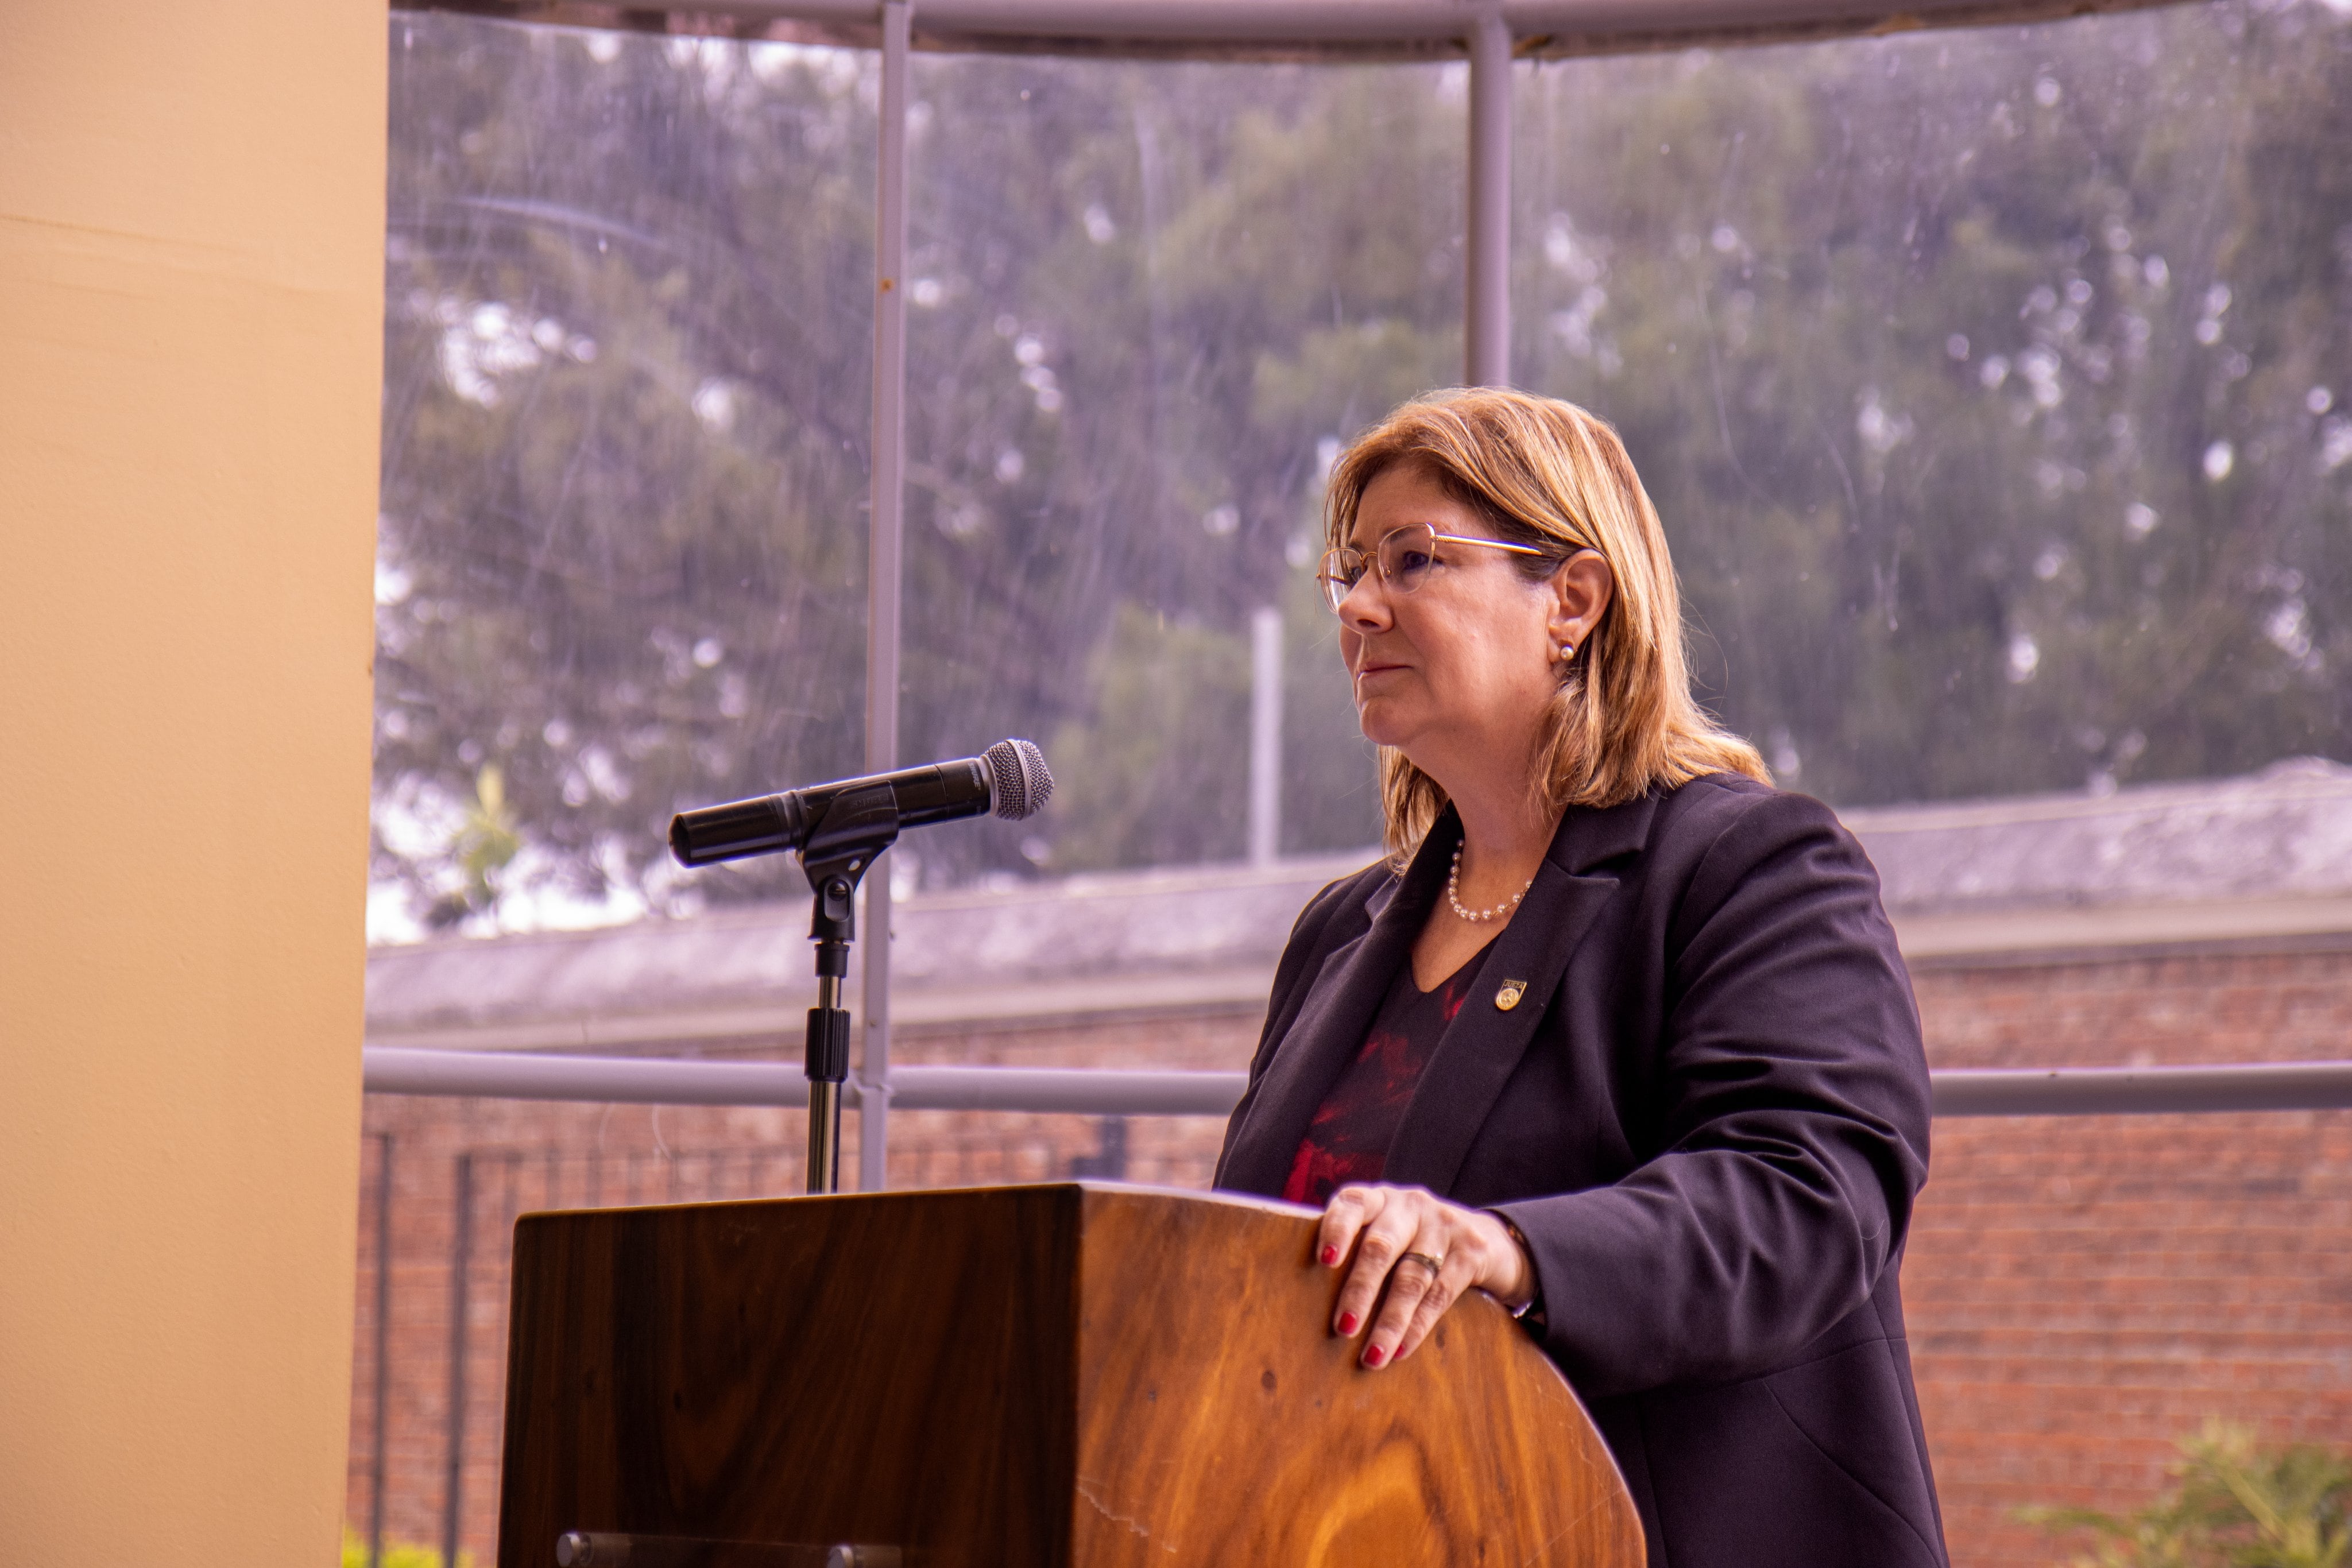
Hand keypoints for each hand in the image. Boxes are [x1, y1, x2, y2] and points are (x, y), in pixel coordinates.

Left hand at [1316, 1184, 1534, 1369]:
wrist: (1487, 1239)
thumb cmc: (1414, 1245)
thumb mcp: (1387, 1234)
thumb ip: (1356, 1253)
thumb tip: (1306, 1305)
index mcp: (1378, 1199)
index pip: (1352, 1204)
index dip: (1336, 1229)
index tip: (1324, 1260)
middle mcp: (1409, 1205)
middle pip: (1380, 1248)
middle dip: (1359, 1291)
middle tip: (1342, 1328)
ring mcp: (1443, 1224)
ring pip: (1410, 1278)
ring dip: (1389, 1321)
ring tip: (1371, 1356)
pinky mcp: (1471, 1250)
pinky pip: (1440, 1293)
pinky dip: (1418, 1325)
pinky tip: (1401, 1349)